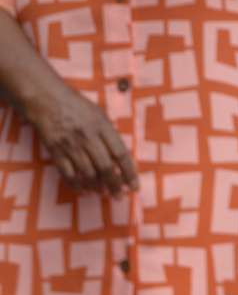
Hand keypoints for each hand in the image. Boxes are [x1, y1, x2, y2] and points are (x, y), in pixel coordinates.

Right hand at [24, 83, 138, 196]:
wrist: (45, 98)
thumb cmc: (76, 106)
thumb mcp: (99, 114)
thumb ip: (110, 134)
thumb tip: (121, 159)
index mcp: (103, 127)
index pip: (121, 154)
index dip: (129, 173)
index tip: (135, 187)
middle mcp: (88, 137)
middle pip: (105, 167)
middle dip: (114, 185)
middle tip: (119, 196)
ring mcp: (71, 144)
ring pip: (87, 172)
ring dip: (97, 186)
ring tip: (103, 193)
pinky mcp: (55, 150)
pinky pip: (67, 172)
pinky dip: (76, 184)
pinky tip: (83, 190)